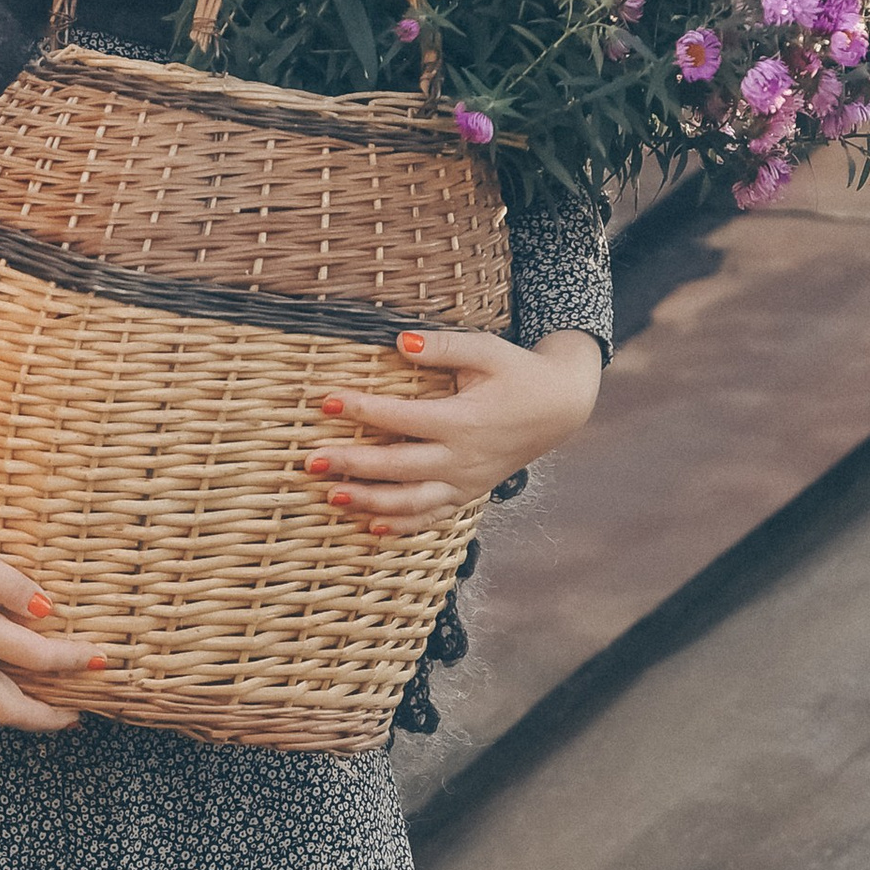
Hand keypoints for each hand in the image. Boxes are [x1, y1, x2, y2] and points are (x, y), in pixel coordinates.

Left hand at [305, 328, 602, 533]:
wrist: (559, 408)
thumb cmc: (517, 373)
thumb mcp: (486, 351)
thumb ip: (443, 347)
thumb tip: (401, 342)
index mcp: (463, 420)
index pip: (402, 417)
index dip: (362, 409)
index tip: (326, 401)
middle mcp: (462, 458)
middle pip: (398, 467)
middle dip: (352, 464)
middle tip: (311, 459)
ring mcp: (465, 482)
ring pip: (410, 501)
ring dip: (369, 501)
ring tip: (332, 495)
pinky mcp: (468, 494)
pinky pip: (431, 517)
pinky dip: (401, 526)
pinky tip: (370, 527)